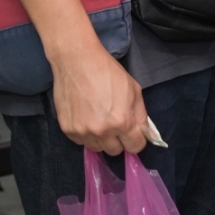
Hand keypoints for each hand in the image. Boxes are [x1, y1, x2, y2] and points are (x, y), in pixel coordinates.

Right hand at [49, 41, 147, 155]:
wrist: (78, 62)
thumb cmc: (109, 73)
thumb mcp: (134, 90)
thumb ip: (141, 115)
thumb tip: (146, 135)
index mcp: (122, 121)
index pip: (135, 147)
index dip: (137, 140)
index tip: (133, 134)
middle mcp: (102, 131)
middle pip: (115, 151)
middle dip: (119, 140)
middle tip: (116, 124)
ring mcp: (83, 132)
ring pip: (97, 148)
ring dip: (102, 139)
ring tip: (100, 120)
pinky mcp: (67, 130)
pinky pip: (81, 142)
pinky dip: (86, 134)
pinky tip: (87, 118)